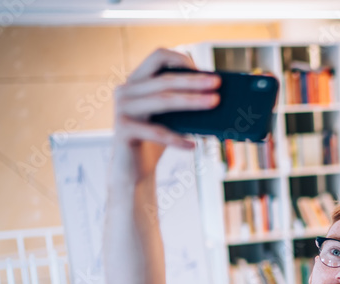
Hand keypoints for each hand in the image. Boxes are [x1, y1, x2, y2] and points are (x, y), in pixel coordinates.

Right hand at [112, 48, 220, 179]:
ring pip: (162, 101)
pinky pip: (156, 133)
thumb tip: (215, 94)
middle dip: (193, 81)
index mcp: (136, 82)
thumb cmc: (155, 141)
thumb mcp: (170, 118)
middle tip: (217, 83)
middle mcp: (125, 91)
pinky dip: (177, 140)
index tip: (204, 70)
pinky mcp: (123, 130)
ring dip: (191, 101)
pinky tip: (193, 146)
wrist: (132, 170)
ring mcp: (122, 109)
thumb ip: (182, 103)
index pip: (157, 57)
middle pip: (164, 80)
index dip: (181, 59)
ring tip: (214, 103)